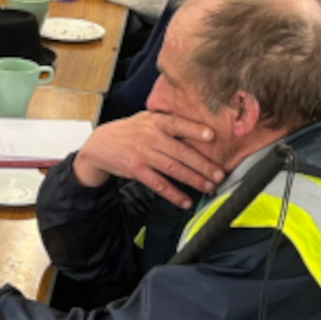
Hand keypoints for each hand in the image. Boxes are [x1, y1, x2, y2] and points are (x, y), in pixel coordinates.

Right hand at [73, 112, 225, 208]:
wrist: (101, 144)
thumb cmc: (130, 130)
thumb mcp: (146, 118)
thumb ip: (168, 121)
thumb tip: (198, 125)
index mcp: (155, 121)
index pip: (178, 124)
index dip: (195, 129)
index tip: (212, 136)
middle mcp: (150, 137)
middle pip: (181, 152)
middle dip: (203, 164)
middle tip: (220, 174)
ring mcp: (143, 155)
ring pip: (173, 169)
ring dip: (193, 179)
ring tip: (209, 186)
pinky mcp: (137, 171)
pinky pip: (159, 185)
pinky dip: (174, 194)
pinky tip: (186, 201)